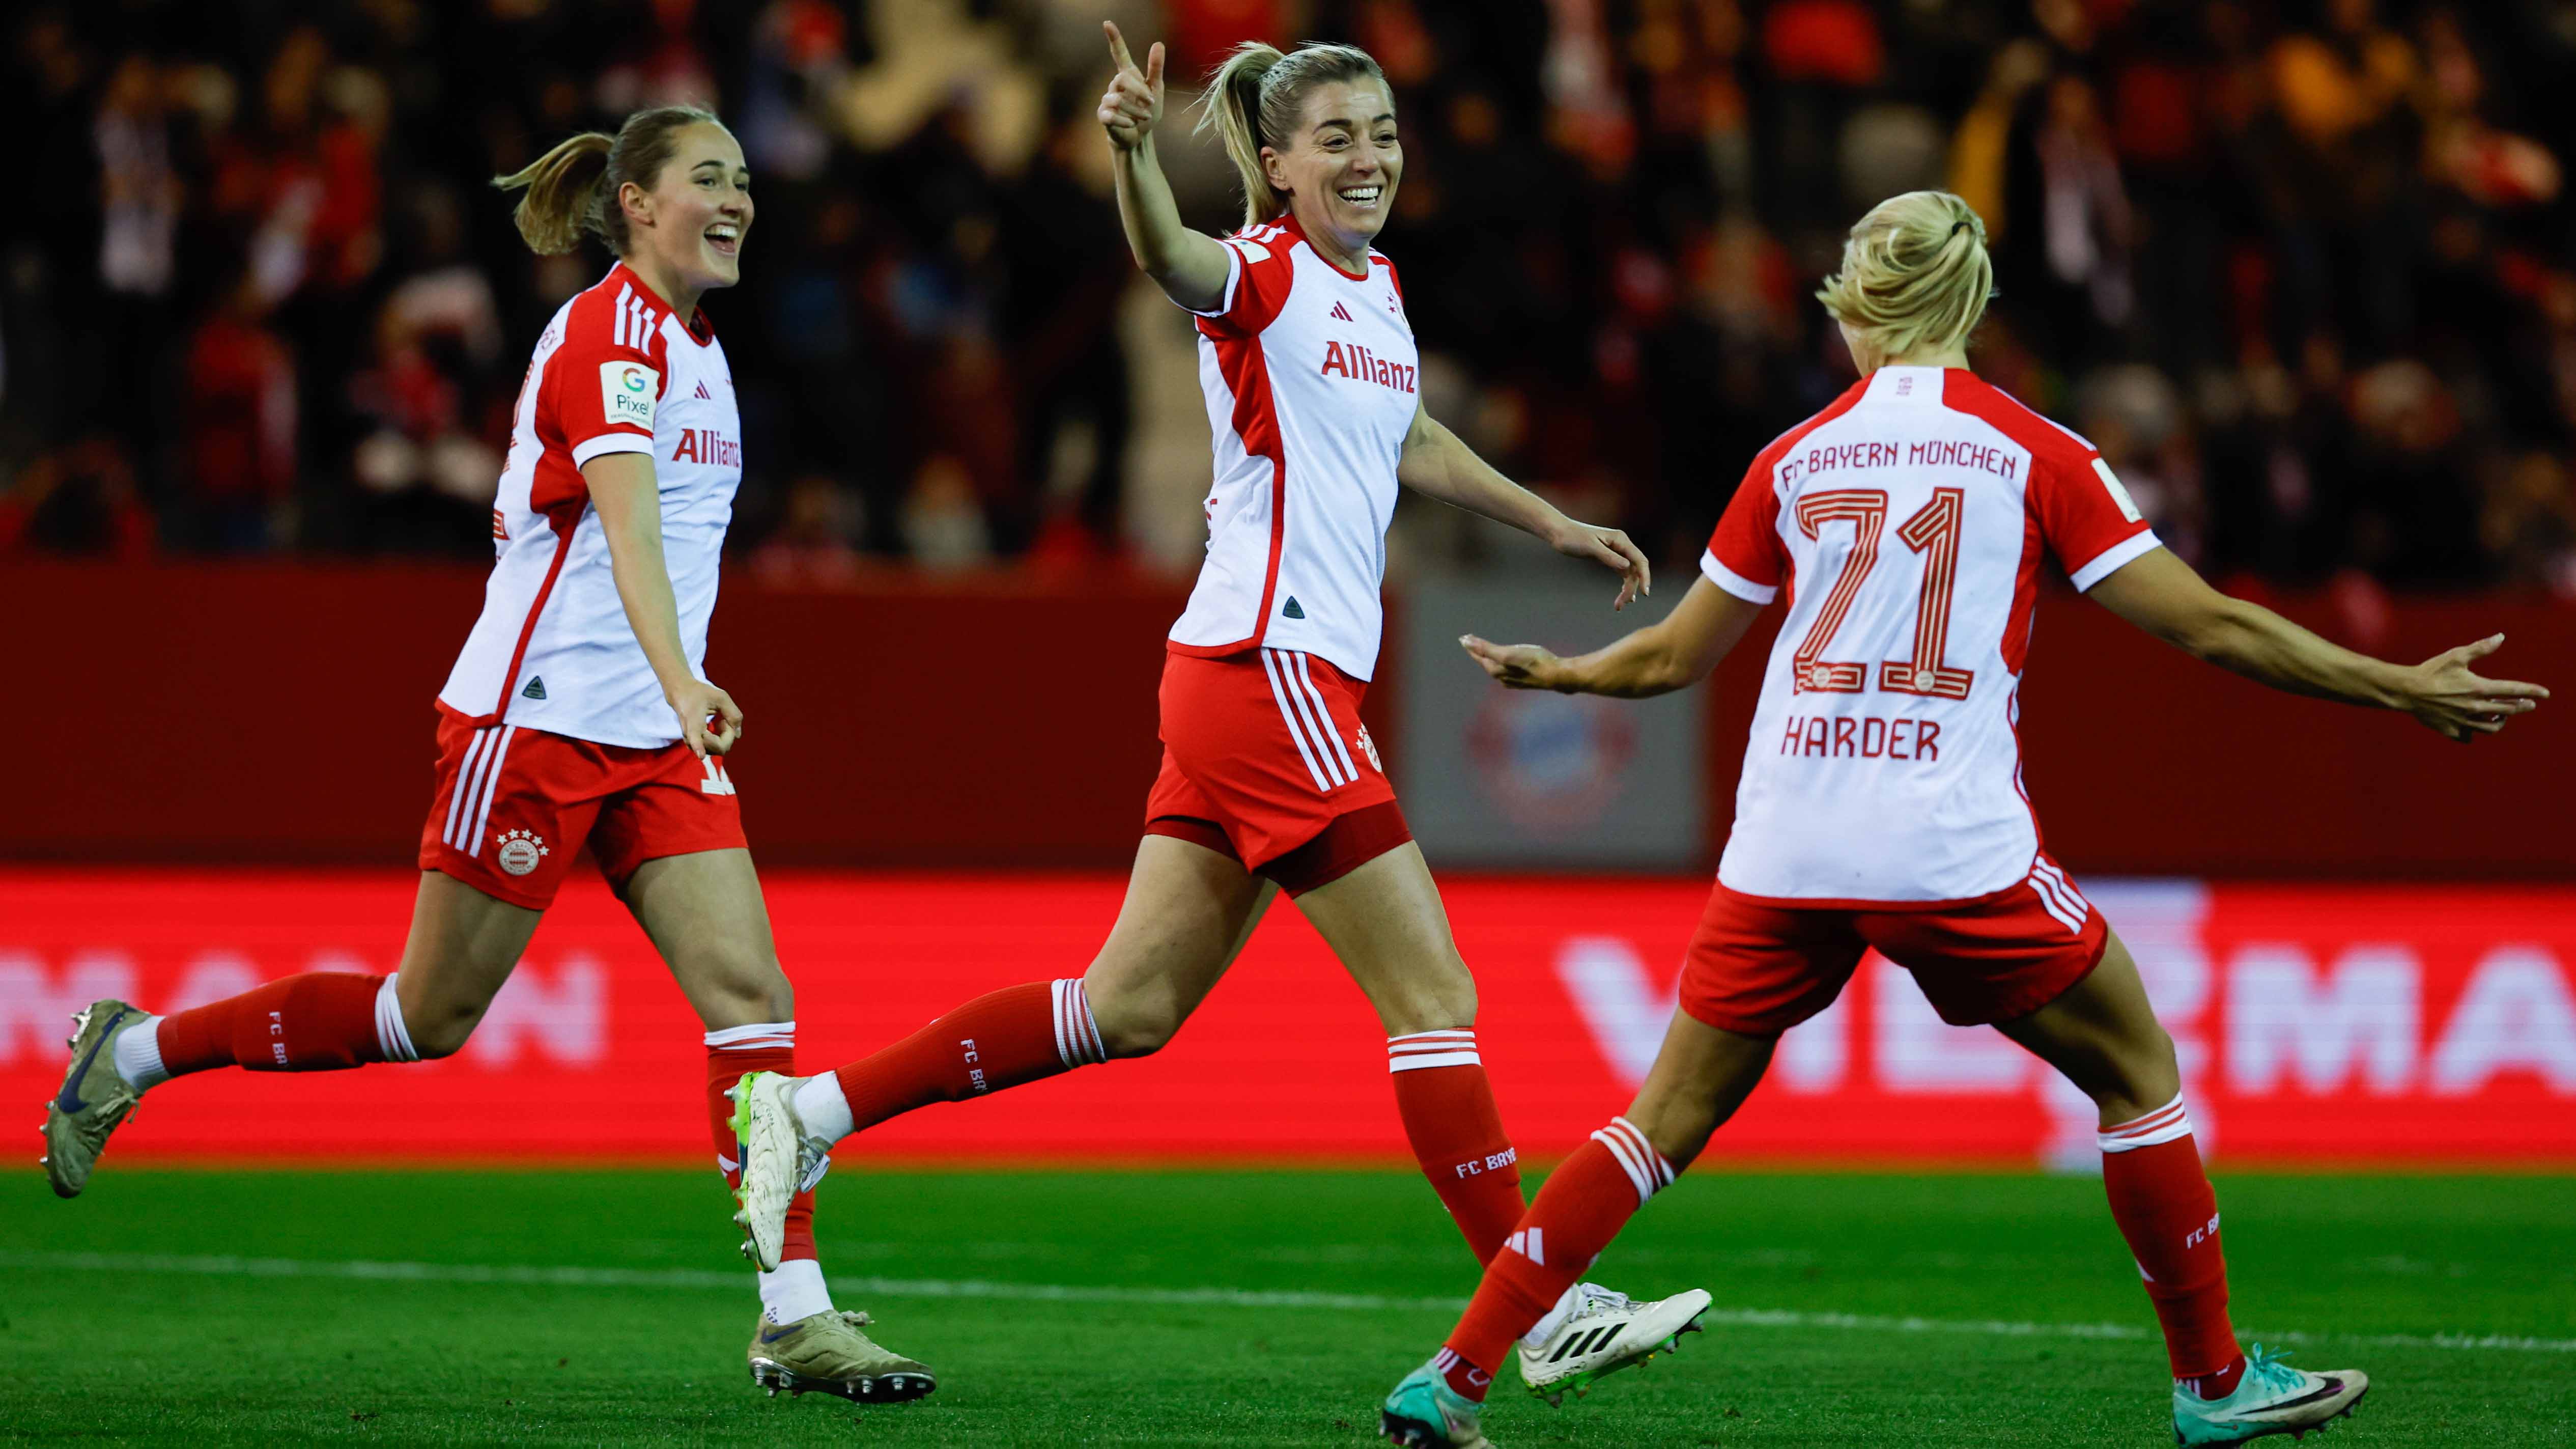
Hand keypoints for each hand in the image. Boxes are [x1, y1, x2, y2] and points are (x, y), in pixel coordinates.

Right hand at [664, 676, 742, 757]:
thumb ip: (733, 714)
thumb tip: (737, 735)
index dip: (698, 747)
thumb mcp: (721, 697)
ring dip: (725, 737)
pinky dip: (721, 739)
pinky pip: (715, 748)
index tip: (701, 755)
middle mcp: (690, 735)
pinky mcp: (695, 745)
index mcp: (693, 721)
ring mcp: (692, 743)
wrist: (681, 694)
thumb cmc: (700, 694)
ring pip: (718, 750)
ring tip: (722, 721)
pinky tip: (719, 726)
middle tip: (725, 720)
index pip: (695, 737)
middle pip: (719, 747)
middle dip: (728, 735)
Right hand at [1098, 22, 1164, 151]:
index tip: (1107, 23)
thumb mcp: (1157, 90)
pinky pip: (1110, 115)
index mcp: (1129, 75)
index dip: (1114, 39)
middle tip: (1151, 102)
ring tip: (1144, 117)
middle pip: (1121, 78)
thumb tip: (1158, 43)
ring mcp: (1107, 100)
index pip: (1119, 53)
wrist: (1139, 137)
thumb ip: (1156, 68)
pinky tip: (1132, 125)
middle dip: (1139, 91)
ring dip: (1135, 110)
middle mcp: (1115, 85)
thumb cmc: (1147, 112)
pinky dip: (1125, 121)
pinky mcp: (1103, 115)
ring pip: (1116, 99)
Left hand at [1461, 634, 1569, 690]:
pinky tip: (1505, 662)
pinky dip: (1501, 661)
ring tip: (1486, 649)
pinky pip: (1506, 669)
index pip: (1479, 656)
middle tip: (1472, 640)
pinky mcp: (1524, 679)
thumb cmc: (1533, 662)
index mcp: (1495, 670)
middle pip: (1486, 661)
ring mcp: (1513, 680)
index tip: (1464, 637)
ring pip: (1495, 666)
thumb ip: (1486, 648)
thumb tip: (1465, 642)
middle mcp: (1501, 677)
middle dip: (1478, 651)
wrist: (1556, 675)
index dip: (1471, 645)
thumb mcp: (1506, 653)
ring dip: (1489, 656)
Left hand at [1548, 517, 1650, 609]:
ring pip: (1629, 573)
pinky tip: (1622, 596)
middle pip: (1635, 570)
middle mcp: (1622, 545)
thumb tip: (1627, 566)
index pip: (1639, 560)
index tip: (1645, 592)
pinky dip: (1623, 584)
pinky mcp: (1609, 558)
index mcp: (1621, 540)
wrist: (1559, 533)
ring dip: (1627, 589)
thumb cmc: (1573, 537)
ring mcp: (1616, 552)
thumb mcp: (1591, 547)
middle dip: (1631, 588)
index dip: (1644, 576)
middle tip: (1621, 604)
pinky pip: (1622, 573)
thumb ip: (1609, 557)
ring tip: (1619, 605)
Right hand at [2394, 634, 2546, 741]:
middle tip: (2529, 704)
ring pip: (2492, 728)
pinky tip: (2474, 726)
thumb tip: (2501, 637)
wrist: (2406, 691)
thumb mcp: (2456, 656)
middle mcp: (2475, 707)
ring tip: (2502, 716)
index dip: (2532, 691)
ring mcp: (2464, 720)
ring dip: (2501, 721)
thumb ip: (2481, 648)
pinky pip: (2469, 736)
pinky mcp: (2452, 729)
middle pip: (2508, 710)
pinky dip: (2474, 733)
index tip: (2546, 694)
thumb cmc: (2431, 671)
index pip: (2513, 690)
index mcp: (2479, 688)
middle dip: (2522, 706)